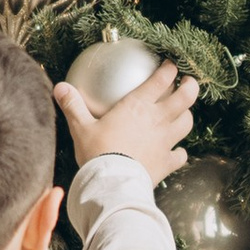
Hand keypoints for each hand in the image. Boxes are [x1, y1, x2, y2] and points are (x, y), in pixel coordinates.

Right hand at [56, 56, 198, 185]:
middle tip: (189, 83)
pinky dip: (180, 152)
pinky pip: (181, 155)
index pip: (160, 80)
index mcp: (138, 106)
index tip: (171, 64)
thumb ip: (73, 106)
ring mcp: (166, 141)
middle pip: (185, 97)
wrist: (112, 184)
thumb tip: (60, 87)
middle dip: (190, 87)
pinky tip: (177, 152)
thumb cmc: (97, 153)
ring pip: (187, 122)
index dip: (169, 69)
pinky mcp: (168, 162)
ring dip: (187, 115)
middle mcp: (158, 120)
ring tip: (184, 113)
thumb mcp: (81, 127)